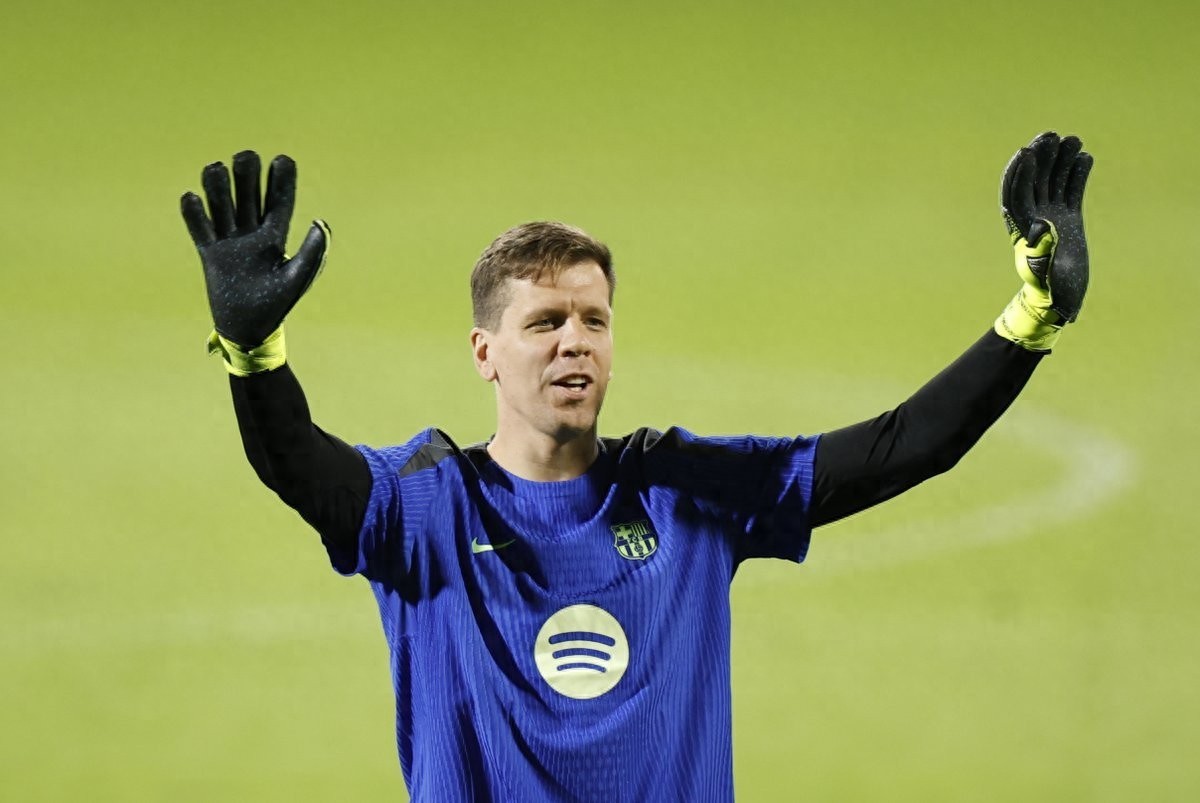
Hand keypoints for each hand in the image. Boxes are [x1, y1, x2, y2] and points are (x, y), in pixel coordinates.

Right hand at [181, 151, 329, 346]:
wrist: (250, 328)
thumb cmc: (277, 305)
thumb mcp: (297, 277)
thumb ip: (312, 252)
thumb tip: (321, 222)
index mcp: (275, 237)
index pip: (279, 202)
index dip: (281, 181)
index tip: (283, 159)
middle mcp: (251, 234)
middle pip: (249, 197)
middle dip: (247, 176)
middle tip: (246, 156)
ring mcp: (229, 242)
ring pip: (223, 207)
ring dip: (219, 187)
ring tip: (216, 166)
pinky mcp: (210, 254)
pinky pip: (200, 230)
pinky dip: (194, 214)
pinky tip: (191, 196)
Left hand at [1000, 132, 1092, 322]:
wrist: (1060, 298)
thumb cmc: (1050, 290)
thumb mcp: (1045, 273)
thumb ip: (1041, 253)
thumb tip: (1039, 230)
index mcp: (1021, 230)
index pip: (1016, 195)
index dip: (1020, 174)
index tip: (1025, 152)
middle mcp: (1033, 219)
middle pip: (1033, 182)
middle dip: (1040, 159)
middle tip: (1051, 135)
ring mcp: (1051, 217)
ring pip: (1053, 183)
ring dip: (1060, 161)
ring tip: (1073, 139)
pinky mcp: (1068, 219)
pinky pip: (1071, 192)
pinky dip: (1077, 175)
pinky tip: (1085, 158)